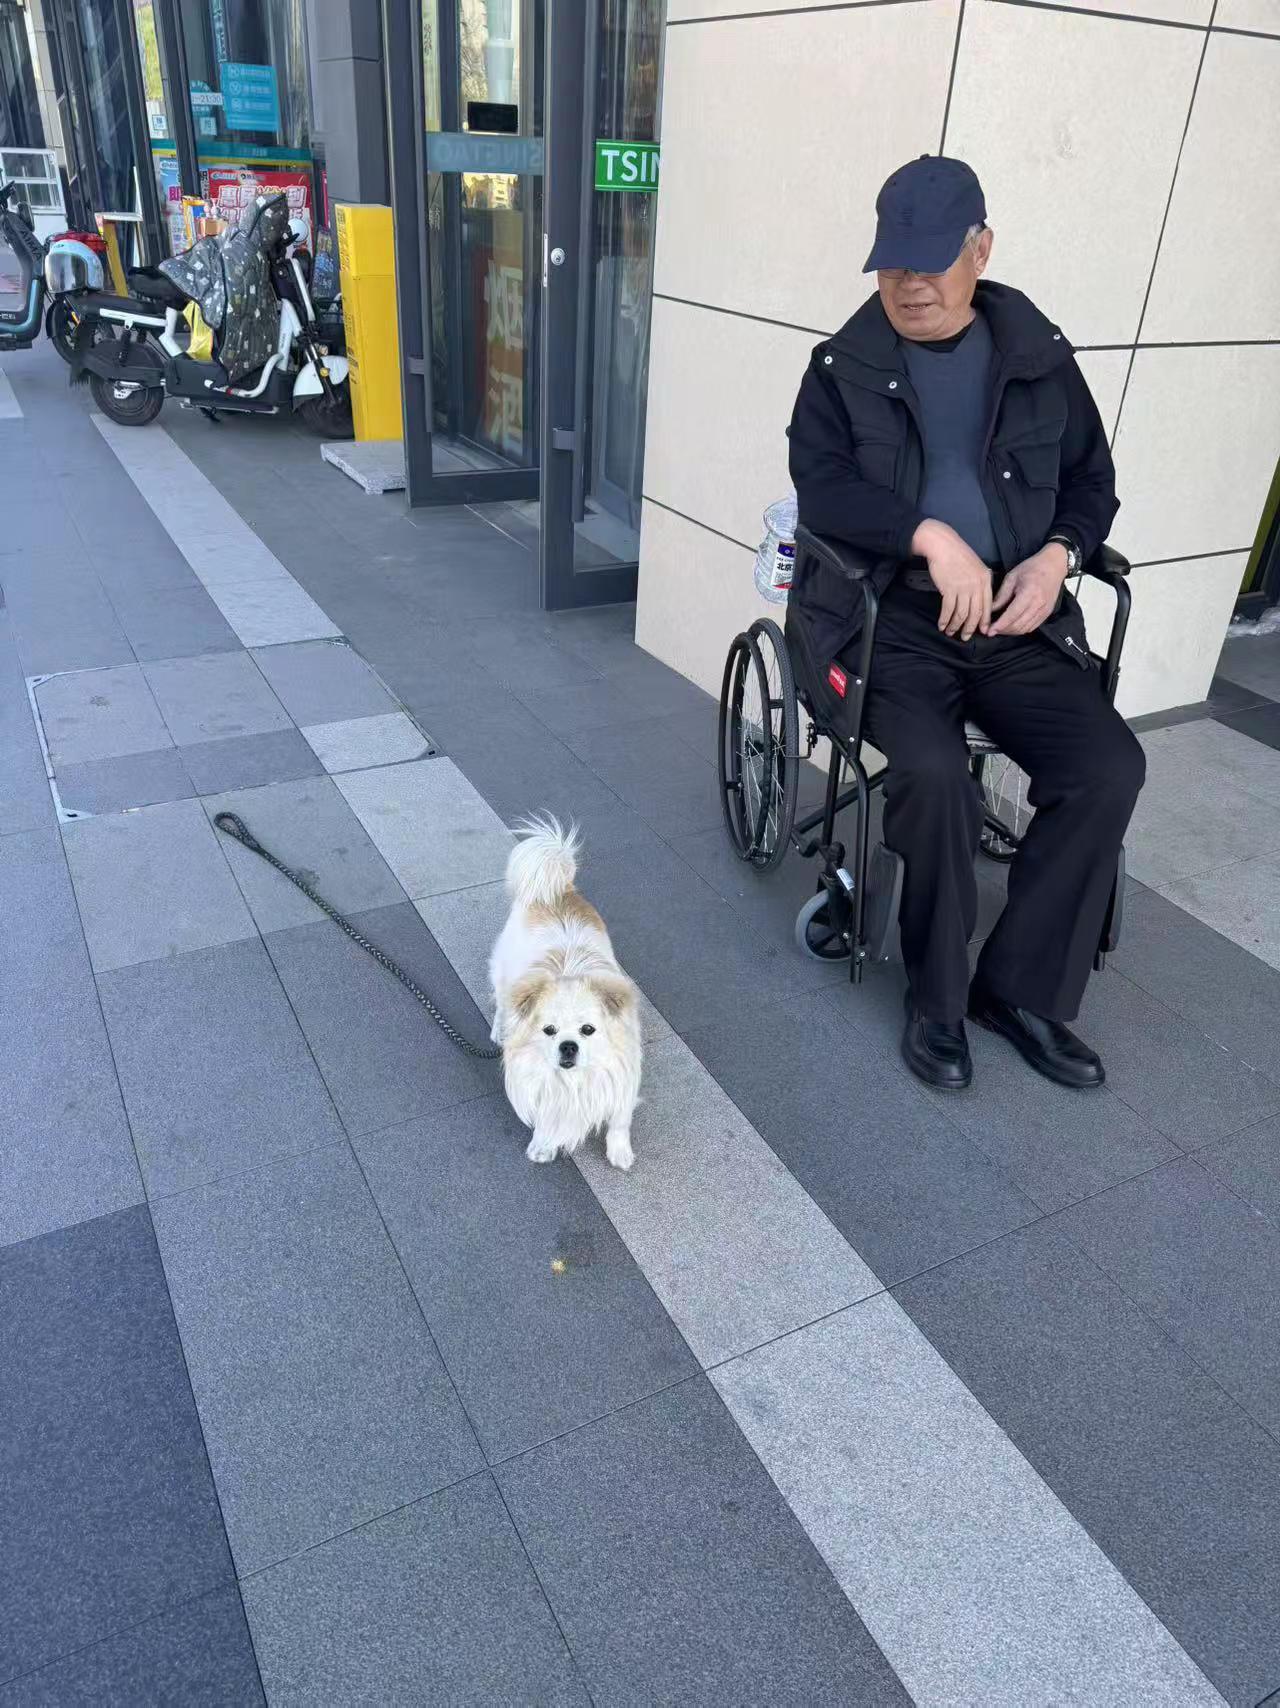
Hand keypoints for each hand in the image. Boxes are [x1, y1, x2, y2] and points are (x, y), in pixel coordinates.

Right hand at [912, 519, 992, 639]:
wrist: (942, 545)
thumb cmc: (957, 555)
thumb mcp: (975, 566)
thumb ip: (979, 582)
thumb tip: (977, 599)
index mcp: (985, 580)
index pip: (988, 605)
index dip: (984, 621)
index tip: (982, 631)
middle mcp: (977, 585)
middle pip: (976, 613)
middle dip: (970, 628)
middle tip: (965, 637)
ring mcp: (963, 587)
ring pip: (962, 614)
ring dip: (955, 626)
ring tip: (950, 632)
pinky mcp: (949, 588)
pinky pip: (948, 609)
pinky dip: (944, 619)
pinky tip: (941, 625)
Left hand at [987, 543, 1070, 636]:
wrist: (1054, 566)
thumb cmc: (1032, 568)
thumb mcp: (1012, 577)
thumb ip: (1001, 595)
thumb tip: (990, 610)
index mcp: (1028, 593)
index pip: (1012, 615)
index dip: (999, 625)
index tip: (989, 631)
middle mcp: (1038, 604)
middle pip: (1018, 625)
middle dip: (1003, 630)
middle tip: (991, 630)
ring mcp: (1044, 610)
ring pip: (1024, 629)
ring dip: (1011, 632)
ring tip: (1000, 629)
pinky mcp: (1047, 613)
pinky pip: (1032, 627)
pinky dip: (1020, 630)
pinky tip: (1012, 626)